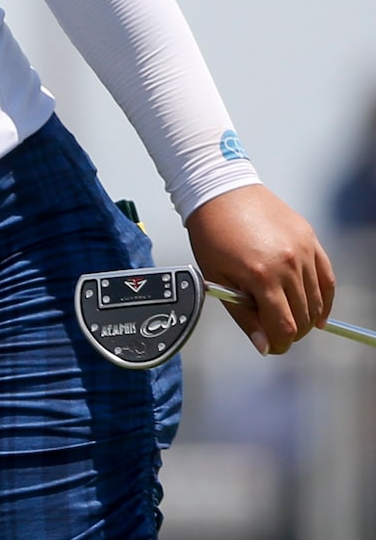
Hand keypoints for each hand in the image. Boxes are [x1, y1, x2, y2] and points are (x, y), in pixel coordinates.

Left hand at [185, 184, 333, 354]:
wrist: (221, 193)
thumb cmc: (212, 235)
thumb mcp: (217, 278)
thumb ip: (243, 315)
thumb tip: (263, 345)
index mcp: (261, 276)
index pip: (284, 327)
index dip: (278, 344)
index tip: (271, 346)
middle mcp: (288, 264)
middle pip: (303, 317)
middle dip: (291, 334)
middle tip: (276, 335)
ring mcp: (304, 251)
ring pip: (317, 301)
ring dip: (307, 319)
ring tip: (292, 323)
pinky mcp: (311, 240)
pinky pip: (327, 278)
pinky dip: (325, 300)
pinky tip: (319, 314)